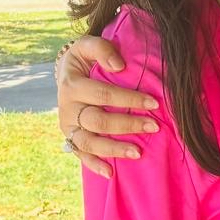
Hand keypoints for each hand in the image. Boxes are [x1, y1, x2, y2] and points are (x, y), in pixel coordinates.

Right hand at [57, 36, 159, 179]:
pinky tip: (110, 174)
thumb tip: (119, 65)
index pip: (103, 94)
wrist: (65, 74)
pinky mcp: (70, 138)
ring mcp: (68, 126)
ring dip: (114, 149)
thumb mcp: (87, 46)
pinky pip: (81, 155)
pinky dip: (94, 165)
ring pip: (89, 142)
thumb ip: (102, 49)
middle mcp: (68, 108)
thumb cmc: (84, 60)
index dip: (129, 99)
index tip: (154, 103)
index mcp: (72, 85)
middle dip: (127, 125)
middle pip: (98, 121)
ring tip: (138, 153)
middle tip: (153, 126)